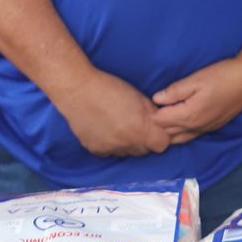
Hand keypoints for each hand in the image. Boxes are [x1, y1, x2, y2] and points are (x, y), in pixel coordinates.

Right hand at [54, 69, 169, 156]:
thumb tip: (162, 122)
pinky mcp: (96, 151)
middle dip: (146, 140)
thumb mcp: (140, 97)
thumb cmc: (111, 88)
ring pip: (128, 152)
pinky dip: (113, 144)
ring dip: (129, 143)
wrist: (78, 91)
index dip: (162, 136)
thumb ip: (153, 114)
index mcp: (141, 129)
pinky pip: (111, 152)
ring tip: (121, 125)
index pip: (162, 145)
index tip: (157, 128)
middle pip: (145, 150)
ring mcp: (110, 149)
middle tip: (138, 124)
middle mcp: (127, 143)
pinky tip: (108, 129)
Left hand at [151, 58, 241, 145]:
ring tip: (160, 121)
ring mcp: (204, 129)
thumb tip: (155, 99)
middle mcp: (195, 127)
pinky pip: (190, 137)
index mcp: (188, 115)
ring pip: (178, 139)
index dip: (150, 113)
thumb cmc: (223, 76)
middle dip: (156, 125)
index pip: (160, 121)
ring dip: (167, 132)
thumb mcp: (196, 79)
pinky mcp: (212, 128)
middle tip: (148, 113)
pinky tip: (177, 125)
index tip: (145, 104)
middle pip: (167, 133)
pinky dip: (179, 134)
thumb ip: (174, 91)